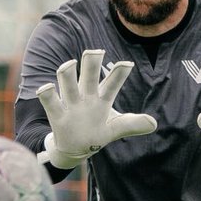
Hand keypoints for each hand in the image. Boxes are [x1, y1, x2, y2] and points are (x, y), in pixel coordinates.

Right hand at [36, 49, 156, 168]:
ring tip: (69, 65)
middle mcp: (86, 96)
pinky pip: (50, 101)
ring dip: (67, 74)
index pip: (112, 84)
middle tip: (96, 52)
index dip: (119, 74)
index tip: (127, 64)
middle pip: (89, 75)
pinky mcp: (57, 115)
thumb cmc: (96, 132)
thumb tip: (154, 123)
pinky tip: (47, 87)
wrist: (75, 148)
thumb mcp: (115, 129)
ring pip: (68, 83)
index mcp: (101, 98)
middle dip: (91, 63)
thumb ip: (132, 124)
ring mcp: (71, 103)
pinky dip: (47, 94)